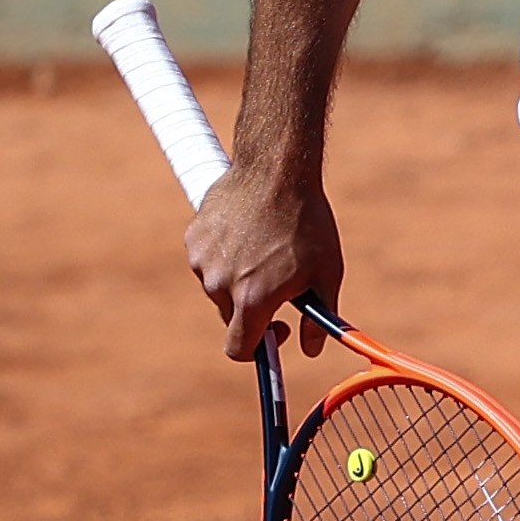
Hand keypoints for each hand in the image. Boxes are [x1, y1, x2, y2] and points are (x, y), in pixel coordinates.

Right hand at [187, 159, 340, 363]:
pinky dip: (226, 254)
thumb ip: (319, 318)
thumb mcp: (326, 273)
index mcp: (252, 300)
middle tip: (281, 282)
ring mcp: (201, 261)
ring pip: (219, 286)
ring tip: (267, 246)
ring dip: (240, 278)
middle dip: (254, 308)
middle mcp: (219, 285)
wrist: (276, 170)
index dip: (259, 350)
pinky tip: (249, 230)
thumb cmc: (307, 222)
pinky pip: (209, 260)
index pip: (239, 349)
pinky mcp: (193, 238)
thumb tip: (312, 350)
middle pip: (231, 317)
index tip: (279, 331)